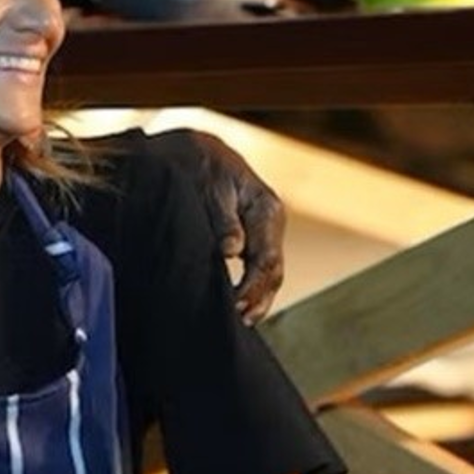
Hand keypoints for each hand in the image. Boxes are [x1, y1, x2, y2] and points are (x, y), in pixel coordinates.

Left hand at [143, 128, 286, 323]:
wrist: (199, 152)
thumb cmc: (202, 168)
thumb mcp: (210, 189)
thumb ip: (223, 220)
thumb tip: (231, 250)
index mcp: (266, 209)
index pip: (267, 258)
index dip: (253, 287)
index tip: (236, 306)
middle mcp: (271, 221)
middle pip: (273, 270)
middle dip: (258, 298)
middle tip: (238, 320)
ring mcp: (266, 230)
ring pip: (270, 272)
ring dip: (258, 298)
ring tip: (241, 321)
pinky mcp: (255, 236)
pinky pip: (260, 267)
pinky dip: (253, 288)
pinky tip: (240, 307)